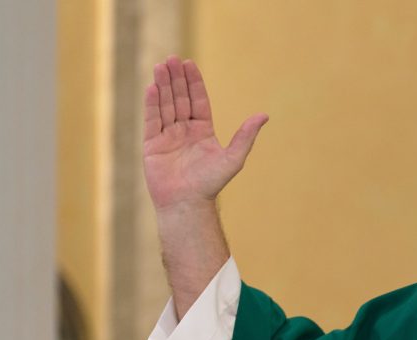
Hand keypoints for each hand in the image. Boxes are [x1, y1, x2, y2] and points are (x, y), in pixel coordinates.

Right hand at [143, 56, 267, 210]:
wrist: (187, 203)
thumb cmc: (211, 184)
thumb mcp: (233, 157)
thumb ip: (246, 136)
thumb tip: (264, 115)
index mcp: (203, 131)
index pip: (198, 101)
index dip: (194, 83)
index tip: (189, 64)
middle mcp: (184, 131)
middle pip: (180, 99)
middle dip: (176, 79)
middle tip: (172, 59)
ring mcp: (167, 137)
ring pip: (165, 106)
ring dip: (163, 86)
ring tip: (160, 66)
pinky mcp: (152, 145)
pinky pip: (152, 120)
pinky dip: (152, 104)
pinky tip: (152, 88)